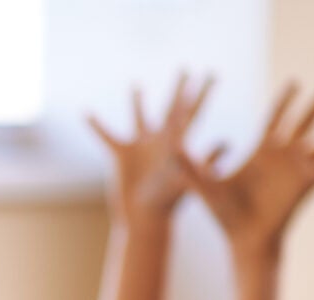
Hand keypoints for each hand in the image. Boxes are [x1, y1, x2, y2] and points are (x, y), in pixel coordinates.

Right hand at [88, 73, 211, 220]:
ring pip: (139, 117)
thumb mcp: (187, 177)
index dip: (201, 92)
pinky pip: (106, 135)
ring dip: (137, 101)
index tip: (210, 74)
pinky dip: (96, 125)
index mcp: (177, 141)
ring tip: (136, 85)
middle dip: (178, 88)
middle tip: (184, 68)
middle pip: (171, 107)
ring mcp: (140, 147)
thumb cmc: (168, 202)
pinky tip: (86, 113)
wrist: (144, 218)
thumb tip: (227, 142)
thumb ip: (204, 159)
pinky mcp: (121, 155)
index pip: (192, 111)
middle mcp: (161, 139)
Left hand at [182, 82, 313, 262]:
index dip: (285, 101)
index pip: (276, 118)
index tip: (295, 82)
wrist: (243, 241)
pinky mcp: (307, 184)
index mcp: (262, 152)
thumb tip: (168, 149)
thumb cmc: (225, 215)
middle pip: (306, 121)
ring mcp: (299, 169)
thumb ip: (189, 166)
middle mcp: (284, 156)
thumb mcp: (206, 186)